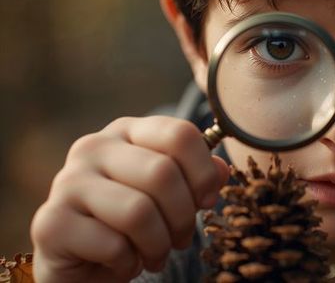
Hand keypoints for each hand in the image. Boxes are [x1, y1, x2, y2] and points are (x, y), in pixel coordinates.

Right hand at [30, 116, 228, 282]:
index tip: (208, 200)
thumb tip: (223, 170)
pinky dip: (128, 263)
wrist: (83, 263)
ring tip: (156, 255)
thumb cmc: (134, 223)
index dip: (204, 172)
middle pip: (162, 173)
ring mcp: (67, 182)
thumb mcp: (171, 196)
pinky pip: (111, 244)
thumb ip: (198, 178)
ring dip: (158, 245)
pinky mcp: (51, 222)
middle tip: (181, 239)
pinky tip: (124, 263)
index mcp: (127, 131)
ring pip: (138, 211)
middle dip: (183, 217)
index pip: (179, 134)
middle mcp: (93, 147)